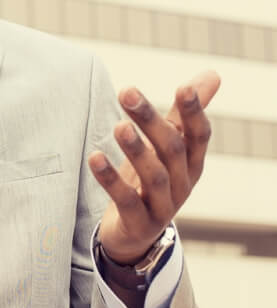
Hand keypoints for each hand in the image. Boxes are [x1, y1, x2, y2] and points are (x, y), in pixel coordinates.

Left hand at [88, 71, 220, 263]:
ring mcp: (163, 206)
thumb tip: (212, 73)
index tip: (183, 87)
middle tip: (126, 91)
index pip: (198, 135)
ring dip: (136, 149)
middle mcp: (182, 183)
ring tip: (118, 126)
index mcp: (191, 162)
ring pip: (154, 176)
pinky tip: (95, 157)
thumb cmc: (153, 179)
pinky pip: (126, 200)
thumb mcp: (169, 146)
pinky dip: (110, 179)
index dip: (193, 112)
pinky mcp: (139, 222)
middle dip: (150, 119)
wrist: (136, 233)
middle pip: (171, 149)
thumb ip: (183, 113)